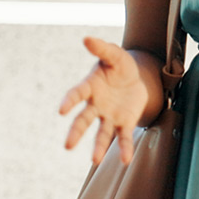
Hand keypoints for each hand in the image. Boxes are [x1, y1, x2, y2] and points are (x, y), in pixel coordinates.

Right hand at [59, 37, 150, 165]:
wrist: (137, 77)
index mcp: (91, 87)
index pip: (77, 94)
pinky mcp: (124, 122)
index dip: (70, 101)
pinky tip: (126, 160)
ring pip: (102, 133)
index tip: (61, 110)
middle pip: (84, 120)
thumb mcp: (115, 55)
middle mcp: (96, 105)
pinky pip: (123, 137)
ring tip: (95, 160)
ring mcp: (109, 116)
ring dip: (98, 147)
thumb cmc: (120, 65)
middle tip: (68, 146)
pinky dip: (124, 148)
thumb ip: (102, 48)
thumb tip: (87, 38)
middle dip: (76, 132)